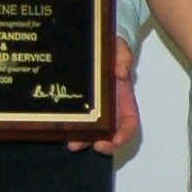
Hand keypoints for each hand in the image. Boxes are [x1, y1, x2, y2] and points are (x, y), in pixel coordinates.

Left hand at [70, 36, 139, 154]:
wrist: (97, 45)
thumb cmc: (112, 49)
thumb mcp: (120, 48)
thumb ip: (123, 57)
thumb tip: (121, 72)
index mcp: (123, 98)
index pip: (129, 121)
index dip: (126, 133)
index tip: (118, 140)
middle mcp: (110, 108)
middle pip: (111, 133)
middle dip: (105, 143)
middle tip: (96, 146)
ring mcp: (93, 109)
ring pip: (92, 132)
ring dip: (85, 141)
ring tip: (73, 144)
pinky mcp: (78, 106)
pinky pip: (76, 121)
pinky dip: (71, 129)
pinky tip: (61, 131)